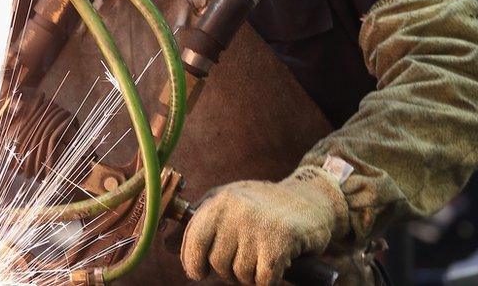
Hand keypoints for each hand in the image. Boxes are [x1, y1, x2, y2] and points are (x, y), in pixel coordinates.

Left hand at [181, 166, 348, 284]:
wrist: (311, 200)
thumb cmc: (263, 206)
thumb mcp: (227, 204)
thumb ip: (198, 224)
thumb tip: (166, 246)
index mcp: (218, 202)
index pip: (193, 242)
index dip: (193, 264)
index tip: (200, 271)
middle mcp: (235, 211)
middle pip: (217, 264)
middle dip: (229, 271)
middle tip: (244, 260)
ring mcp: (257, 225)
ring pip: (241, 275)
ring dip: (251, 275)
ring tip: (262, 257)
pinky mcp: (279, 241)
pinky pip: (263, 279)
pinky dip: (268, 281)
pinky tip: (275, 266)